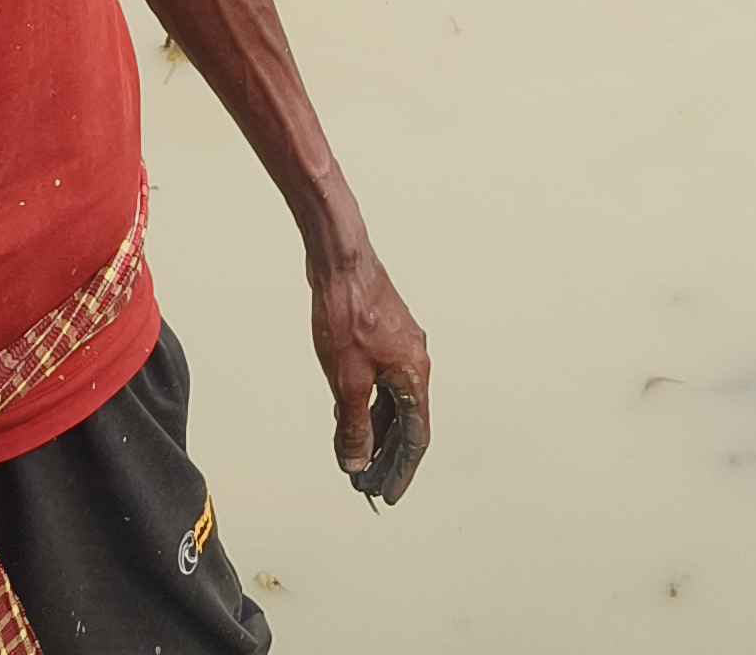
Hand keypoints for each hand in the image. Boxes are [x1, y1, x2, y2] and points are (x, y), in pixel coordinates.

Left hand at [309, 242, 429, 502]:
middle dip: (386, 456)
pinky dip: (367, 406)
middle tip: (366, 485)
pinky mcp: (381, 336)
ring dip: (374, 432)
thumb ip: (352, 426)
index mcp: (414, 374)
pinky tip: (347, 417)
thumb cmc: (347, 313)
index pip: (415, 437)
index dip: (402, 470)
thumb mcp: (347, 381)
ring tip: (355, 458)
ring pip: (391, 402)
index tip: (388, 494)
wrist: (340, 260)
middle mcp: (413, 361)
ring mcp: (398, 347)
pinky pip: (380, 383)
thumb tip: (355, 462)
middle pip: (404, 422)